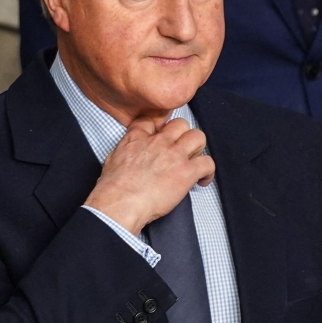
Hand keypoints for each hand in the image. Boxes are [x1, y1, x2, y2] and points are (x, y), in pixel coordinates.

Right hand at [85, 118, 215, 234]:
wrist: (121, 203)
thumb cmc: (113, 188)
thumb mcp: (113, 158)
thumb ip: (127, 149)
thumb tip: (131, 152)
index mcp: (138, 137)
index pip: (153, 119)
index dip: (161, 127)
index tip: (164, 135)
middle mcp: (159, 141)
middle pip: (181, 124)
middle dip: (183, 136)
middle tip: (181, 150)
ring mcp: (175, 155)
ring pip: (198, 137)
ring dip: (198, 149)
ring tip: (194, 161)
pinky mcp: (187, 171)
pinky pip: (208, 162)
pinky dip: (208, 172)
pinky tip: (202, 180)